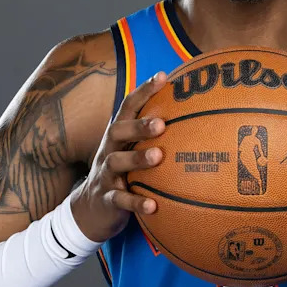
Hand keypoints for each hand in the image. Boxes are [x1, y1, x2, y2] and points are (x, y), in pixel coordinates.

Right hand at [70, 72, 166, 241]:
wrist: (90, 210)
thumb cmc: (123, 173)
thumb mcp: (132, 151)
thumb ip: (153, 136)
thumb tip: (196, 117)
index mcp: (118, 136)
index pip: (128, 107)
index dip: (144, 91)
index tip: (163, 77)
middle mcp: (109, 150)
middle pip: (118, 131)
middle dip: (139, 125)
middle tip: (161, 123)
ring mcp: (105, 175)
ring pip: (117, 163)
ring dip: (137, 158)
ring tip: (158, 157)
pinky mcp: (107, 199)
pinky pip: (121, 200)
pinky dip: (136, 203)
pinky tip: (153, 206)